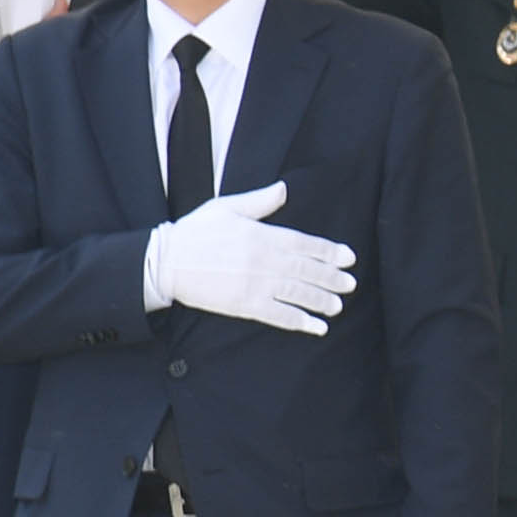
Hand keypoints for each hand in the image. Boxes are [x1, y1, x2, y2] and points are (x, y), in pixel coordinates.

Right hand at [143, 182, 355, 335]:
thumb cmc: (194, 232)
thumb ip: (259, 201)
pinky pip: (279, 315)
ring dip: (322, 301)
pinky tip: (317, 327)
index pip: (305, 243)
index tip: (348, 258)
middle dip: (332, 278)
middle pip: (307, 270)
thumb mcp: (226, 208)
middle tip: (351, 284)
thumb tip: (284, 188)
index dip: (329, 251)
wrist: (166, 261)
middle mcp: (264, 260)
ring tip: (338, 306)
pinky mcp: (245, 304)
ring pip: (298, 294)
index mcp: (262, 235)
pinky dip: (300, 322)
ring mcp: (256, 284)